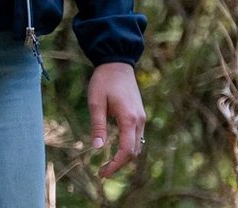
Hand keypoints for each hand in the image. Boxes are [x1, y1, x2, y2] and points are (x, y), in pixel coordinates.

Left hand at [88, 61, 146, 177]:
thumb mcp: (95, 102)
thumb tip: (98, 148)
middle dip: (120, 164)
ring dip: (125, 157)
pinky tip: (116, 149)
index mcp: (129, 119)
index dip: (115, 165)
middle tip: (102, 172)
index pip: (126, 151)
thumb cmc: (104, 81)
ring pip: (137, 145)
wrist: (117, 63)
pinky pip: (137, 137)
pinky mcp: (140, 114)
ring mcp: (142, 117)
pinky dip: (128, 147)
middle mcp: (139, 120)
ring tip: (108, 164)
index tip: (102, 174)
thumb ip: (98, 126)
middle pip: (134, 152)